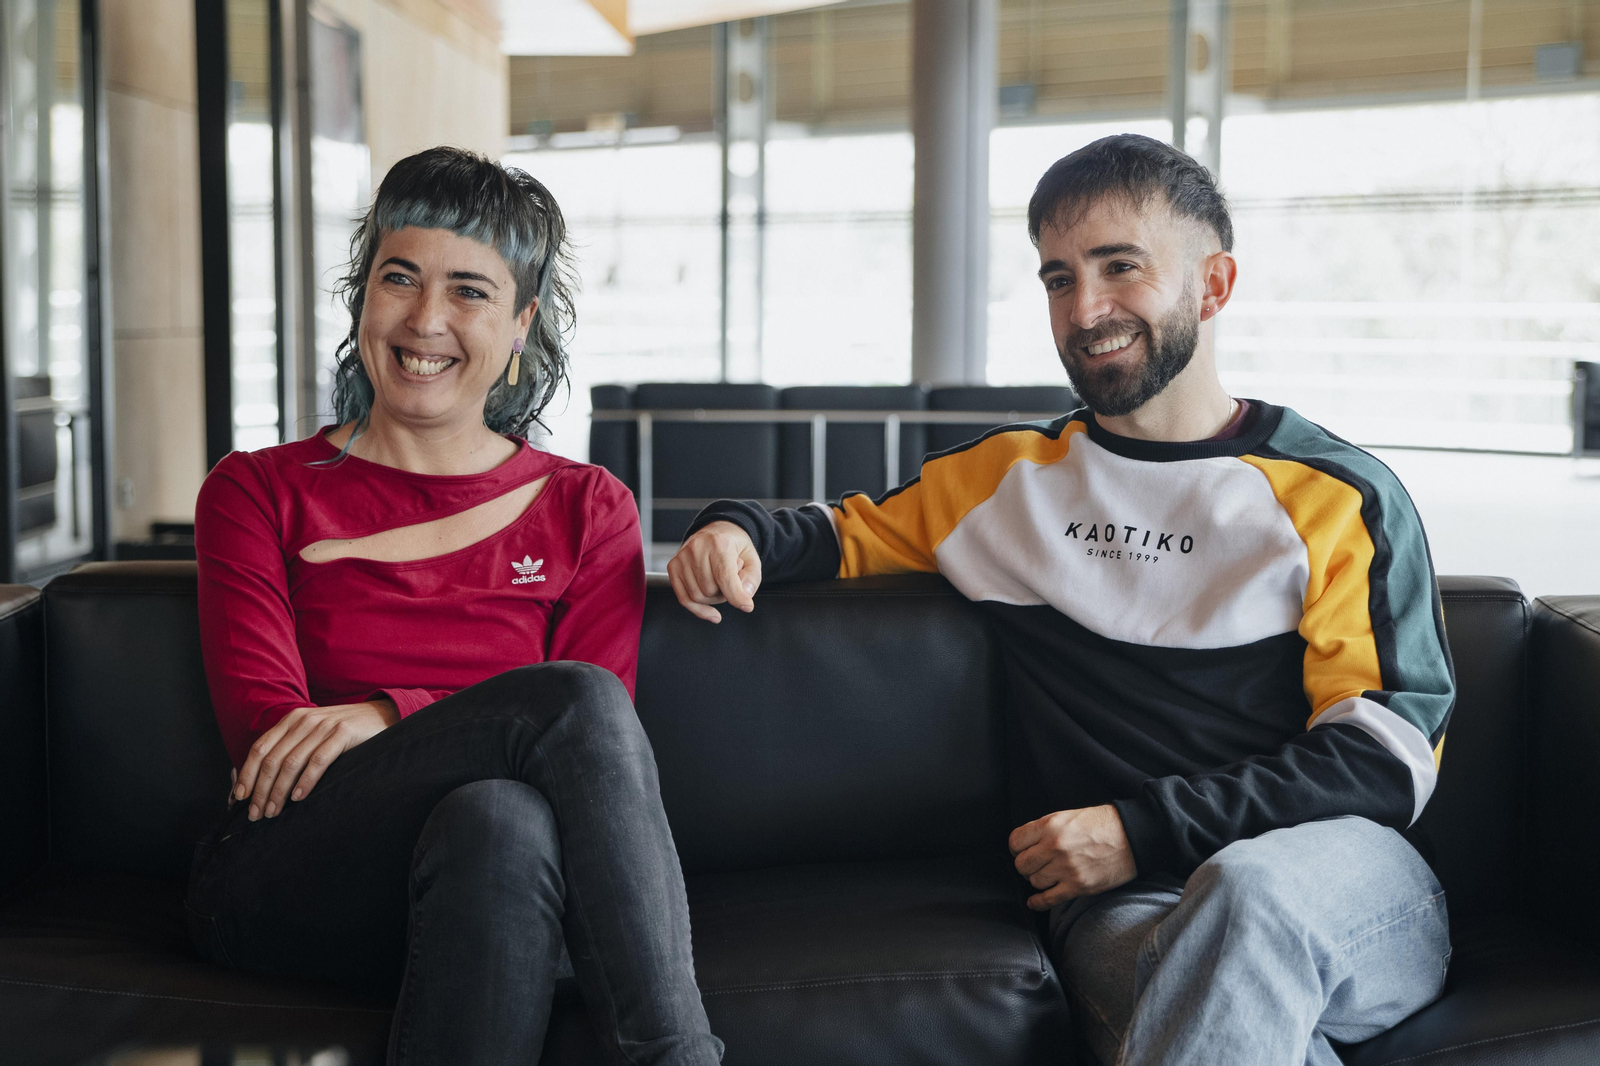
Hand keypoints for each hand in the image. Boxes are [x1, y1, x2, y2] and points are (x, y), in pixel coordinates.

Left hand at [234, 700, 398, 820]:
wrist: (380, 716)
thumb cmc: (343, 732)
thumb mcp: (313, 734)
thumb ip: (292, 748)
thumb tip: (263, 780)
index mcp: (292, 720)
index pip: (260, 748)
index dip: (246, 774)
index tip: (239, 798)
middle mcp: (304, 720)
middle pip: (272, 759)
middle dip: (260, 790)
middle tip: (256, 814)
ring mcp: (323, 726)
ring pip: (291, 762)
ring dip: (278, 791)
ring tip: (273, 812)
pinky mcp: (343, 733)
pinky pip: (317, 761)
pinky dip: (305, 781)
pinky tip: (298, 797)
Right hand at [667, 520, 761, 622]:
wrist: (716, 531)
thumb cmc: (733, 546)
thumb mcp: (752, 558)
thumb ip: (751, 578)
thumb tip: (744, 595)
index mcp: (719, 543)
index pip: (724, 576)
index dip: (736, 596)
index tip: (746, 606)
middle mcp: (697, 548)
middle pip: (710, 590)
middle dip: (724, 594)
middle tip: (730, 582)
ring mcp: (682, 557)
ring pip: (697, 597)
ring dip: (712, 599)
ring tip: (719, 583)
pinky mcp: (673, 566)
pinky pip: (684, 598)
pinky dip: (698, 609)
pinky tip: (710, 611)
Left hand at [1009, 805, 1137, 910]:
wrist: (1132, 836)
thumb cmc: (1102, 823)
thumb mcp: (1068, 816)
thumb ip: (1045, 829)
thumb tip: (1027, 844)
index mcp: (1050, 826)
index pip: (1015, 841)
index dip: (1017, 848)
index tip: (1022, 851)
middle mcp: (1054, 847)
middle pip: (1021, 864)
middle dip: (1026, 865)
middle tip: (1036, 864)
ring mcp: (1066, 868)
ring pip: (1034, 881)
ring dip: (1038, 880)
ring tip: (1048, 875)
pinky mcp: (1078, 886)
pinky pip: (1049, 899)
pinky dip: (1038, 903)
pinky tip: (1035, 902)